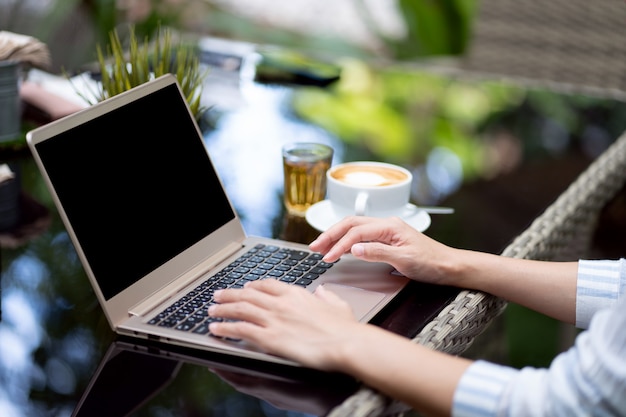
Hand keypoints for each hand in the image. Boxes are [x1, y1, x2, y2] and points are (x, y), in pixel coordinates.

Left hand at [208, 279, 359, 369]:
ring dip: (223, 309)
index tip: (246, 286)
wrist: (346, 343)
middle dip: (230, 294)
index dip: (254, 285)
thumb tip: (322, 291)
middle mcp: (281, 303)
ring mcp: (274, 319)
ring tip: (211, 310)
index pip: (268, 284)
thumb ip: (326, 296)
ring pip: (240, 309)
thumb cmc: (345, 328)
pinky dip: (225, 328)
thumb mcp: (338, 304)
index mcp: (296, 294)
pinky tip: (216, 329)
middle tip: (218, 295)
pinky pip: (241, 330)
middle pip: (248, 294)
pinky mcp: (269, 338)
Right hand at [309, 216, 457, 286]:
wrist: (449, 266)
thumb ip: (377, 252)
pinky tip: (340, 248)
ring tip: (321, 247)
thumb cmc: (432, 263)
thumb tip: (354, 249)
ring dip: (336, 237)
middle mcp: (387, 225)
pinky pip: (362, 236)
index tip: (328, 258)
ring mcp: (387, 231)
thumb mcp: (404, 260)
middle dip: (330, 235)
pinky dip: (347, 241)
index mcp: (390, 226)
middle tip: (314, 247)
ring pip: (355, 229)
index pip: (356, 233)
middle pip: (351, 225)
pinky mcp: (388, 239)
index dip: (339, 245)